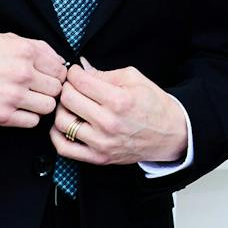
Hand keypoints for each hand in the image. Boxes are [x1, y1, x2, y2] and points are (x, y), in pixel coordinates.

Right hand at [0, 33, 66, 127]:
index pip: (60, 69)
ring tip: (28, 100)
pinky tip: (19, 109)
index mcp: (25, 52)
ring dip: (41, 104)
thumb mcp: (6, 40)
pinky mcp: (2, 116)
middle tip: (37, 89)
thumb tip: (61, 61)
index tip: (48, 77)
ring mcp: (13, 96)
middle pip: (57, 89)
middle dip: (49, 89)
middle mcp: (22, 74)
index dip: (56, 74)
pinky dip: (29, 117)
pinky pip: (33, 121)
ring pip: (48, 106)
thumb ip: (37, 47)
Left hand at [50, 61, 186, 164]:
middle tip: (73, 86)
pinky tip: (64, 125)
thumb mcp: (136, 80)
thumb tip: (82, 70)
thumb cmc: (155, 106)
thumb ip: (105, 74)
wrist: (171, 133)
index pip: (80, 82)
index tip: (75, 72)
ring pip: (62, 122)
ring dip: (61, 109)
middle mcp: (108, 123)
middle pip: (68, 99)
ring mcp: (102, 142)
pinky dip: (56, 135)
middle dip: (67, 88)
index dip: (74, 73)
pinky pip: (65, 148)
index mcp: (119, 100)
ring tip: (71, 105)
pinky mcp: (99, 157)